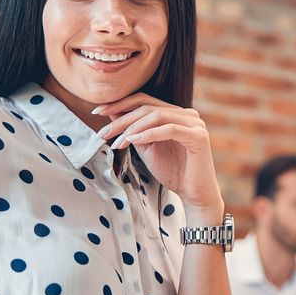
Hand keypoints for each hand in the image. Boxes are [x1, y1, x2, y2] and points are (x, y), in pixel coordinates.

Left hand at [94, 94, 222, 224]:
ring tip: (118, 143)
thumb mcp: (147, 148)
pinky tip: (134, 141)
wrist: (194, 194)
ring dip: (133, 128)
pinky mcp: (198, 136)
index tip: (97, 112)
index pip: (144, 100)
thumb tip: (112, 112)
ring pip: (157, 116)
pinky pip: (170, 129)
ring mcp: (194, 124)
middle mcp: (187, 114)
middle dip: (122, 119)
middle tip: (104, 133)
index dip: (119, 104)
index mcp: (175, 114)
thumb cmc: (173, 172)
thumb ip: (134, 131)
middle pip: (148, 107)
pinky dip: (150, 134)